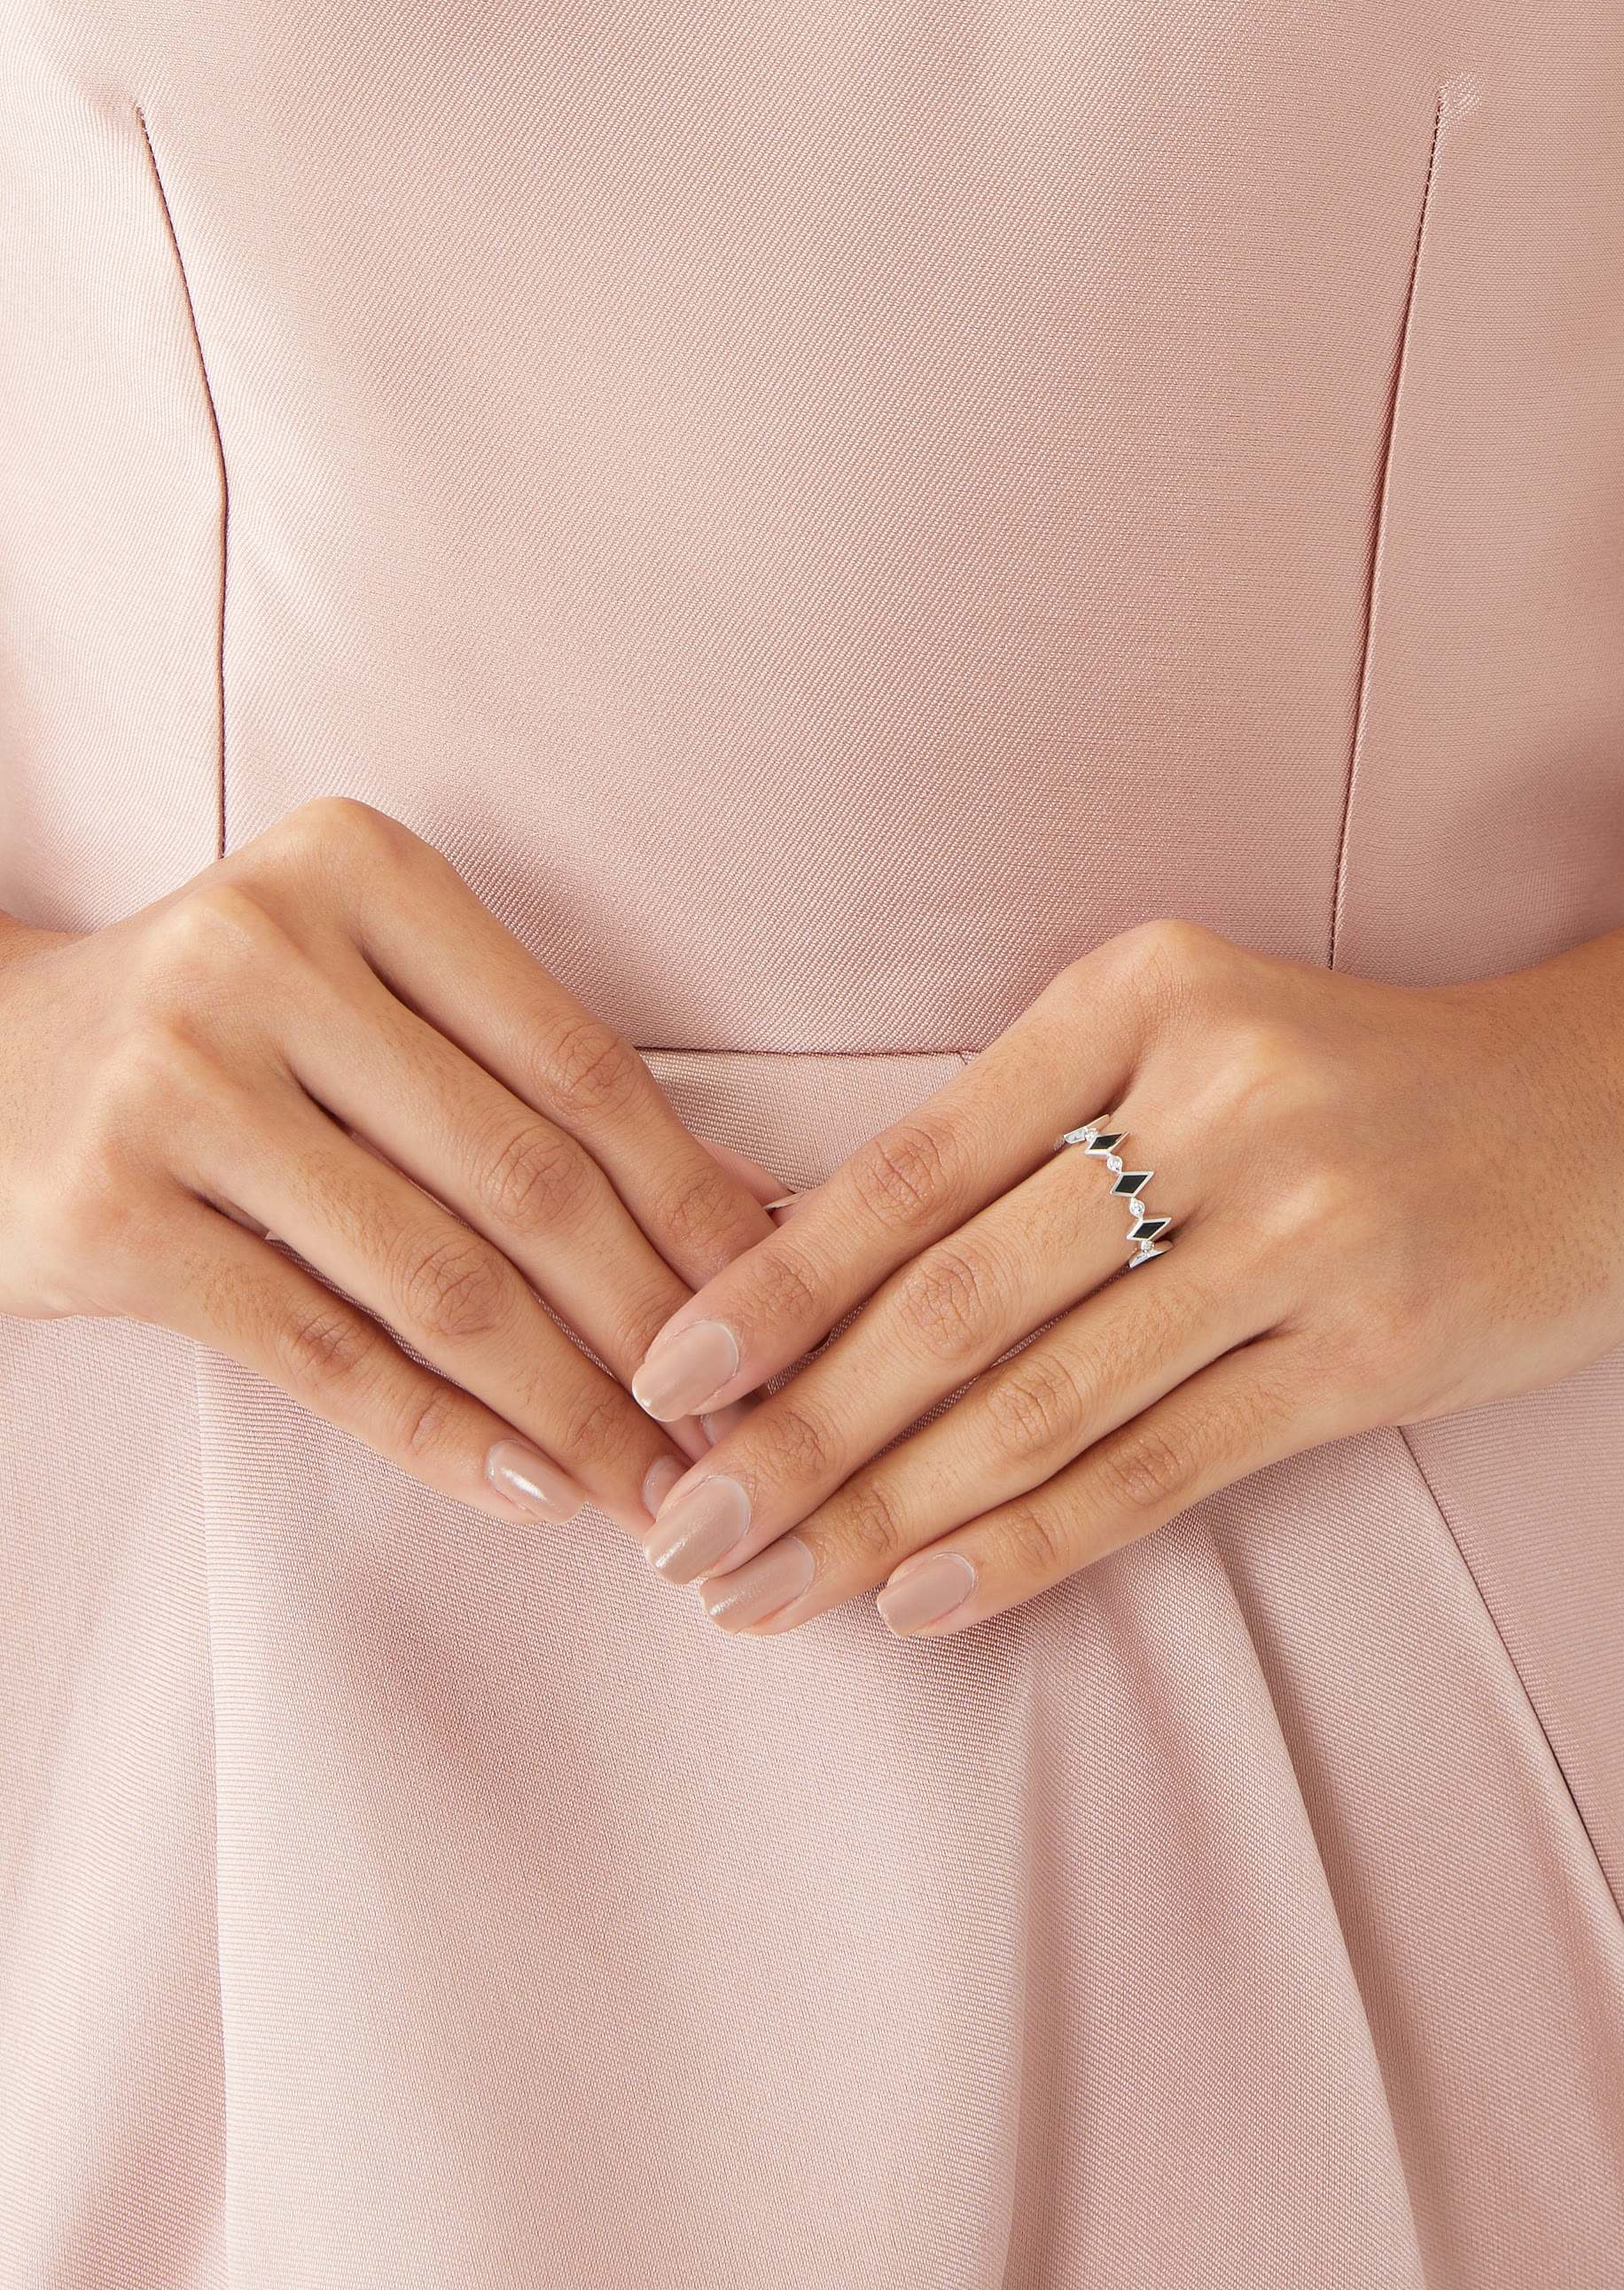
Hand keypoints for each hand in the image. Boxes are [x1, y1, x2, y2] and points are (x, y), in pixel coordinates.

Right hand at [0, 798, 781, 1530]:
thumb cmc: (225, 1032)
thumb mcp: (370, 996)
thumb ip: (532, 1078)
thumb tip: (747, 1213)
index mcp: (360, 871)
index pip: (579, 1064)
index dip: (693, 1205)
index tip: (774, 1311)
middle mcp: (264, 953)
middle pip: (522, 1177)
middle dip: (651, 1327)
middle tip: (733, 1432)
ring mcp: (177, 1081)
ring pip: (434, 1280)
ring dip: (567, 1407)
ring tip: (650, 1486)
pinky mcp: (109, 1215)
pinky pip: (319, 1353)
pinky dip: (442, 1437)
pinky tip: (528, 1491)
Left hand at [626, 916, 1623, 1635]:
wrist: (1601, 1111)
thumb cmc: (1341, 1084)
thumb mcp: (1176, 1047)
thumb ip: (1009, 1141)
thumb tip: (788, 1270)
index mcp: (1137, 995)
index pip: (911, 1167)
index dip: (773, 1287)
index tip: (659, 1380)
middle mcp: (1219, 1098)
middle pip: (957, 1301)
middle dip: (797, 1434)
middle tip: (682, 1530)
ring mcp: (1306, 1230)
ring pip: (1045, 1404)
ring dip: (885, 1516)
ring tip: (769, 1588)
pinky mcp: (1374, 1355)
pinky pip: (1161, 1471)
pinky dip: (1029, 1545)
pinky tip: (922, 1600)